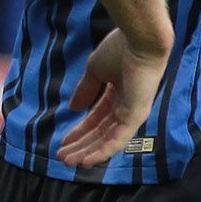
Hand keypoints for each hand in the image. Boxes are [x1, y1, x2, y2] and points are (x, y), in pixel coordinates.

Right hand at [57, 28, 170, 166]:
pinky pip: (119, 139)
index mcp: (118, 94)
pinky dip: (103, 151)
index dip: (79, 131)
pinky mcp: (137, 115)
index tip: (62, 142)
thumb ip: (86, 90)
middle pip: (101, 133)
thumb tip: (73, 108)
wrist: (138, 39)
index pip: (96, 119)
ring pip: (108, 139)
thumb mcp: (95, 70)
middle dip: (81, 145)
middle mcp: (127, 106)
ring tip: (69, 162)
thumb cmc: (119, 49)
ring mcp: (133, 112)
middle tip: (62, 158)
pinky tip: (87, 161)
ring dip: (88, 152)